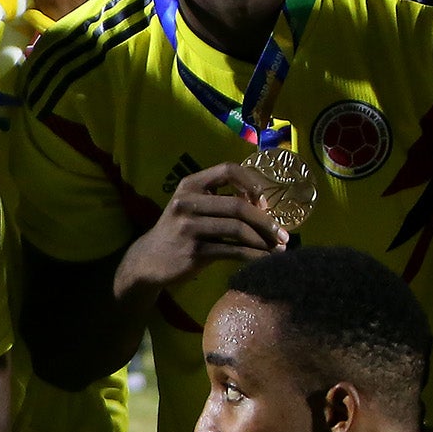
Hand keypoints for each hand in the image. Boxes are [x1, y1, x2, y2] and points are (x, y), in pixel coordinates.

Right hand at [111, 164, 284, 298]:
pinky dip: (254, 256)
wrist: (148, 261)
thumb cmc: (178, 232)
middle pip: (238, 205)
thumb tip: (264, 206)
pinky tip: (265, 260)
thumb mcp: (191, 207)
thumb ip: (219, 200)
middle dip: (266, 221)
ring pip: (237, 230)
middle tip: (283, 234)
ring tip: (279, 249)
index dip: (251, 182)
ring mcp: (189, 227)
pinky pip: (233, 251)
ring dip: (264, 240)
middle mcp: (187, 202)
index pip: (227, 170)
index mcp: (190, 185)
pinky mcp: (194, 251)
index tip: (264, 201)